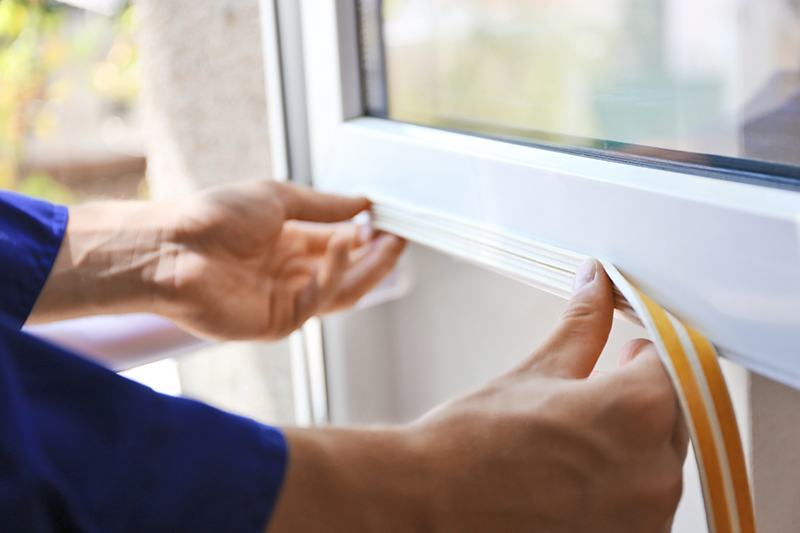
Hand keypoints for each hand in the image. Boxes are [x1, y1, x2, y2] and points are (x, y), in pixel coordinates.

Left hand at [165, 180, 404, 339]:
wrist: (172, 246)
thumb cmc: (212, 218)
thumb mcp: (277, 199)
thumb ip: (323, 206)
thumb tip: (362, 203)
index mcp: (288, 245)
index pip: (339, 245)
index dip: (366, 235)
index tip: (389, 221)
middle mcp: (290, 274)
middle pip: (347, 273)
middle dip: (377, 257)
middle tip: (400, 238)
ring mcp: (285, 300)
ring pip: (341, 291)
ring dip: (368, 269)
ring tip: (388, 243)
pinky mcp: (278, 322)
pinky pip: (318, 300)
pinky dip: (335, 272)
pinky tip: (344, 243)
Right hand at [270, 259, 686, 532]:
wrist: (430, 500)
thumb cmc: (471, 444)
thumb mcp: (536, 373)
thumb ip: (582, 325)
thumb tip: (595, 283)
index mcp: (636, 411)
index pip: (676, 366)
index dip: (648, 356)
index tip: (630, 353)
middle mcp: (653, 472)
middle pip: (674, 418)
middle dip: (640, 401)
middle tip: (595, 394)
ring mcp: (643, 519)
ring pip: (659, 464)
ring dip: (633, 446)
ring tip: (576, 440)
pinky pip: (642, 505)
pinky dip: (621, 487)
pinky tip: (576, 476)